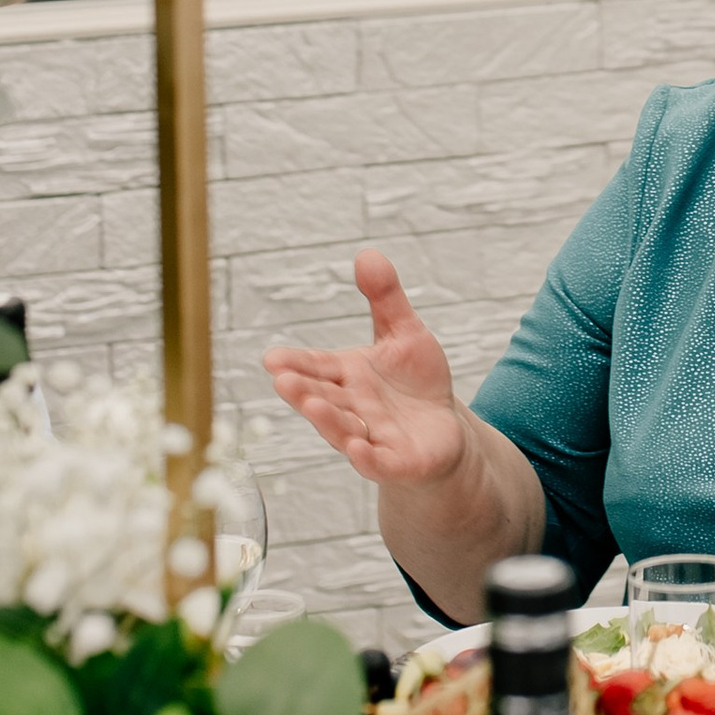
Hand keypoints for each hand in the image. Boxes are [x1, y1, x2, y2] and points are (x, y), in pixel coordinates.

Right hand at [263, 248, 468, 486]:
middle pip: (323, 398)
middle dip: (303, 390)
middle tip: (282, 379)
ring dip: (328, 420)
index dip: (295, 364)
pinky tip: (357, 449)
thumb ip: (385, 297)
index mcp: (348, 375)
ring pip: (344, 430)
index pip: (317, 367)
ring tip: (312, 405)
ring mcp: (371, 436)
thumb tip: (366, 253)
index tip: (272, 358)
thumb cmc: (415, 382)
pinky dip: (366, 457)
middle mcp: (353, 407)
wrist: (443, 431)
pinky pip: (378, 461)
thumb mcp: (404, 333)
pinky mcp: (397, 461)